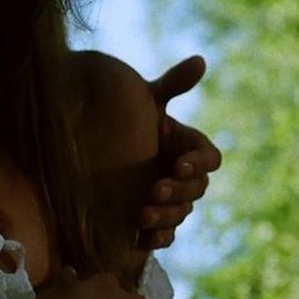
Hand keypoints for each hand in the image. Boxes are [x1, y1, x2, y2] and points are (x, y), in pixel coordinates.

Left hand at [138, 56, 221, 248]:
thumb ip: (173, 85)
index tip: (179, 164)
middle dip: (179, 191)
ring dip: (167, 215)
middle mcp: (184, 177)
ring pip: (181, 214)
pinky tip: (142, 238)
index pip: (209, 158)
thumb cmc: (123, 121)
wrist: (89, 148)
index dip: (198, 163)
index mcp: (188, 148)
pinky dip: (157, 238)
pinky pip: (166, 236)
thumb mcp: (145, 101)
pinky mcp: (154, 223)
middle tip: (156, 189)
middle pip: (197, 190)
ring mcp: (171, 202)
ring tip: (141, 214)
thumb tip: (201, 60)